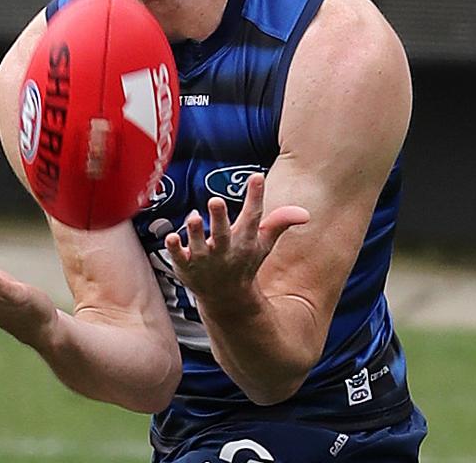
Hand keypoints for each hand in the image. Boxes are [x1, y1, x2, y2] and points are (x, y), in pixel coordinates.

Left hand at [162, 173, 308, 306]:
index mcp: (245, 240)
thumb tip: (305, 213)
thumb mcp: (263, 243)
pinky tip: (170, 237)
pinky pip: (178, 257)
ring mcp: (204, 259)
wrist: (227, 298)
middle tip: (216, 200)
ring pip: (198, 244)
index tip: (257, 177)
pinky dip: (175, 249)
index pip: (252, 217)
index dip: (255, 196)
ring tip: (193, 217)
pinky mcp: (186, 266)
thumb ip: (279, 223)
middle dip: (219, 217)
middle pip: (223, 232)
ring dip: (195, 231)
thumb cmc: (244, 263)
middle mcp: (225, 249)